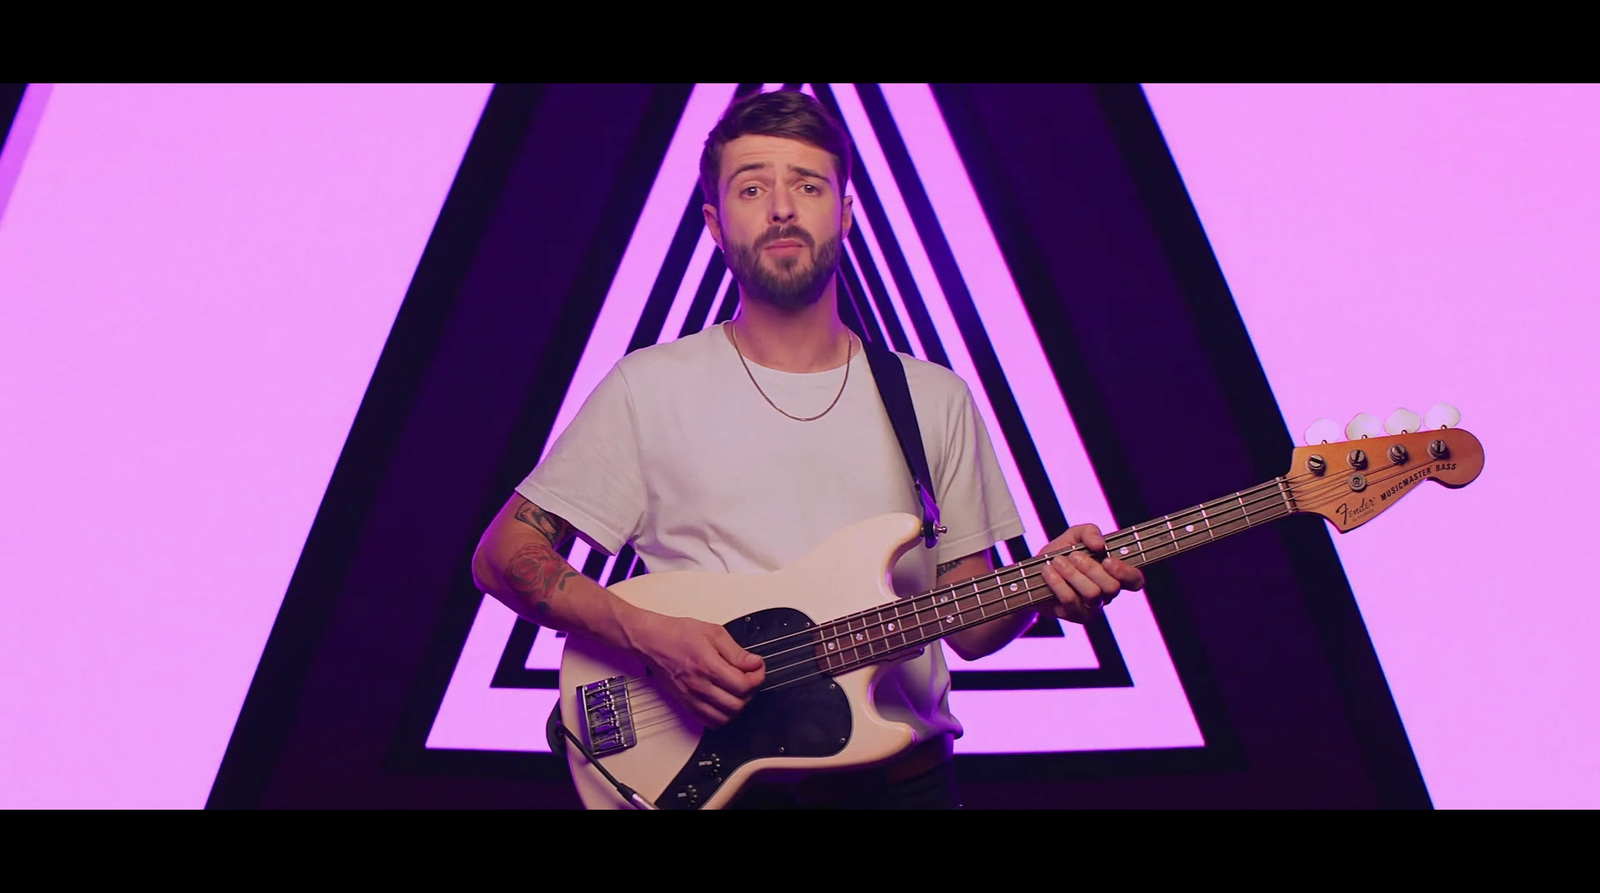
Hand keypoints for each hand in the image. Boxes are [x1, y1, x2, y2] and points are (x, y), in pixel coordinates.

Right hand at [629, 615, 765, 727]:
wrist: (650, 641)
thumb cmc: (677, 634)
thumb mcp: (713, 632)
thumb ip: (736, 651)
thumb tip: (754, 663)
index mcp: (707, 665)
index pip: (743, 685)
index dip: (757, 677)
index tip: (757, 668)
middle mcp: (699, 686)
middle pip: (737, 704)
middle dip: (750, 692)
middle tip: (749, 678)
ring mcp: (691, 697)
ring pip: (725, 718)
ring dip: (737, 706)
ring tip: (737, 690)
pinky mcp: (685, 704)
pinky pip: (710, 722)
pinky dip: (722, 716)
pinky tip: (724, 701)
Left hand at [1037, 524, 1144, 624]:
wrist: (1034, 574)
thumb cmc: (1061, 554)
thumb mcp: (1074, 535)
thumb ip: (1089, 531)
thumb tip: (1100, 544)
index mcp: (1114, 573)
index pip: (1135, 580)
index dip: (1125, 573)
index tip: (1107, 560)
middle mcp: (1108, 593)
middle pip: (1112, 587)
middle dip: (1091, 568)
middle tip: (1073, 556)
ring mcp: (1094, 607)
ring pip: (1093, 594)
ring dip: (1072, 574)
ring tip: (1057, 562)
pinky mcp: (1077, 616)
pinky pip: (1072, 601)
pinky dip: (1058, 583)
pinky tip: (1048, 572)